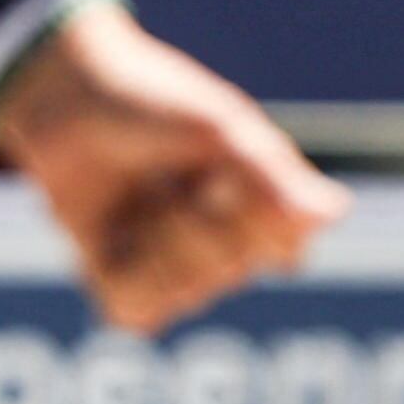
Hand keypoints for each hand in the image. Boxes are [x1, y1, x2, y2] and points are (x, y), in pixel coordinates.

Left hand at [0, 0, 349, 327]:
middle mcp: (227, 245)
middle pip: (231, 268)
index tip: (225, 167)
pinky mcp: (122, 284)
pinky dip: (123, 273)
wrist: (67, 92)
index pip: (286, 248)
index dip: (252, 210)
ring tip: (141, 194)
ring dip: (157, 237)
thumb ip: (274, 177)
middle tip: (176, 173)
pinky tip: (114, 230)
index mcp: (265, 207)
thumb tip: (336, 214)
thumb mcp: (221, 129)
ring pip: (186, 291)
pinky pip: (138, 311)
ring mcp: (176, 269)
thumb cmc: (154, 101)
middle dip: (198, 217)